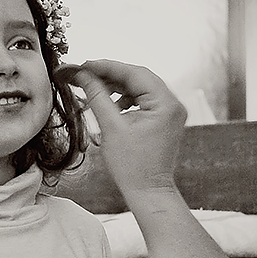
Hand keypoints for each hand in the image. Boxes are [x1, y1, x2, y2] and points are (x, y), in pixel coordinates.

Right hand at [65, 60, 187, 201]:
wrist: (148, 192)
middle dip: (110, 75)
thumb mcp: (111, 127)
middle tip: (84, 74)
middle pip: (138, 77)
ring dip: (117, 86)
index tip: (84, 64)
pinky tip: (111, 104)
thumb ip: (97, 96)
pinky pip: (144, 99)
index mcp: (166, 103)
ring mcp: (170, 111)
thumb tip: (83, 76)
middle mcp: (173, 103)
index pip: (134, 73)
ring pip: (140, 87)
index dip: (106, 67)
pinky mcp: (164, 119)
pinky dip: (126, 98)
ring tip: (95, 90)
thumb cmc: (133, 167)